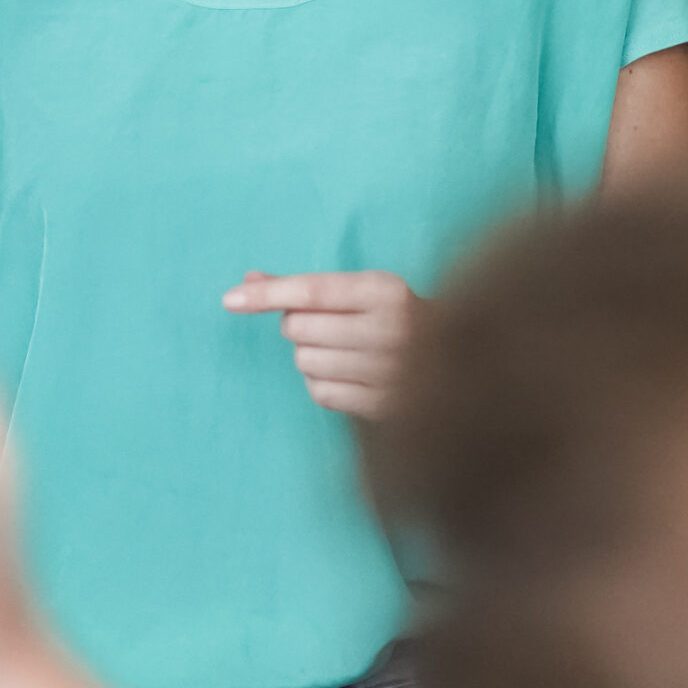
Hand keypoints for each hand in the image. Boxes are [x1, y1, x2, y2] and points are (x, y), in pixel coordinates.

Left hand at [223, 270, 420, 417]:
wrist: (458, 357)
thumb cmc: (390, 315)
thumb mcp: (356, 288)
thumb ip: (300, 285)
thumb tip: (245, 282)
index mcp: (386, 291)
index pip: (312, 290)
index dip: (267, 294)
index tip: (229, 299)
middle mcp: (391, 330)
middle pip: (299, 328)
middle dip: (297, 324)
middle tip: (324, 323)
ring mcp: (390, 373)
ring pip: (304, 362)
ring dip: (309, 354)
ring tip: (339, 348)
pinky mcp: (383, 406)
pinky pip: (319, 393)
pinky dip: (319, 381)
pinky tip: (344, 372)